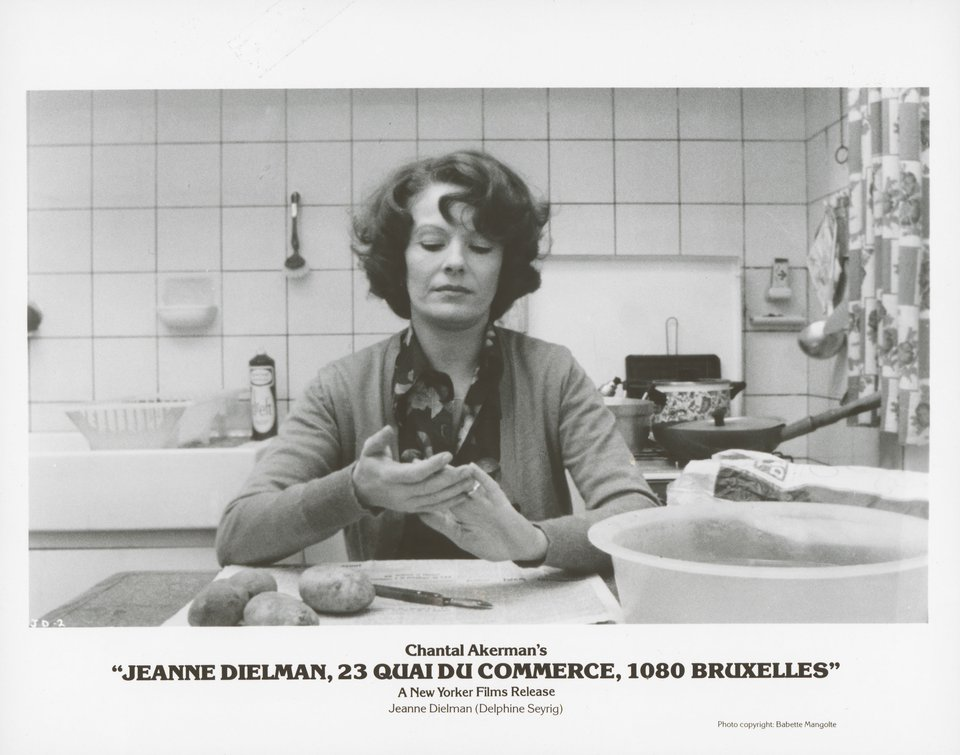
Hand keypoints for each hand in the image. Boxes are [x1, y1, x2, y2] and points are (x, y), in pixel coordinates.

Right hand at [352, 426, 475, 512]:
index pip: (414, 473)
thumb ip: (379, 439)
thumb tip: (389, 429)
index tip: (449, 454)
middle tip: (469, 468)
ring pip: (435, 499)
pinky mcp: (414, 509)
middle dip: (451, 479)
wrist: (363, 491)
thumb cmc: (369, 465)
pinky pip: (435, 507)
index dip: (432, 465)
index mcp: (390, 478)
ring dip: (455, 491)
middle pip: (429, 488)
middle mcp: (400, 494)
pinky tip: (465, 494)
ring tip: (472, 480)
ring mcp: (408, 504)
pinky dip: (451, 502)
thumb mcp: (369, 449)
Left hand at [419, 463, 548, 562]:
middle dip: (436, 475)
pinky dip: (481, 477)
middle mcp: (471, 502)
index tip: (410, 477)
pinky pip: (489, 486)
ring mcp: (484, 500)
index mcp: (460, 511)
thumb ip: (442, 524)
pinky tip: (471, 467)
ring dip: (455, 473)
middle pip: (451, 486)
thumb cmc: (491, 543)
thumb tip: (420, 512)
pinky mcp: (499, 501)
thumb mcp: (461, 537)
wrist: (517, 547)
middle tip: (418, 462)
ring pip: (467, 483)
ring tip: (439, 462)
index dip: (426, 487)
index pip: (440, 496)